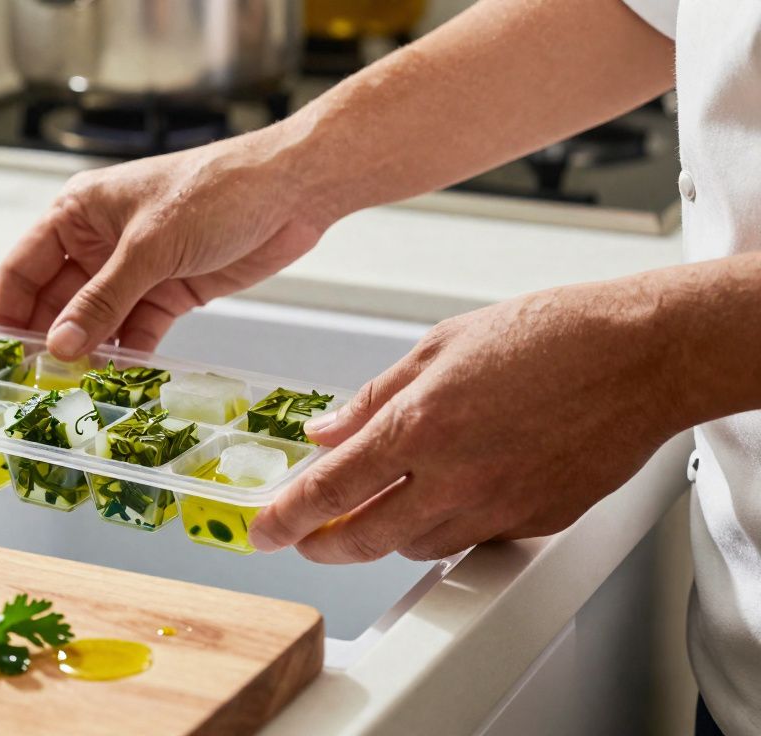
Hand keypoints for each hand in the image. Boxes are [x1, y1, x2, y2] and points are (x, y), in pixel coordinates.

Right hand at [0, 129, 329, 357]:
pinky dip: (127, 355)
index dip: (8, 311)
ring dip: (88, 353)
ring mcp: (135, 269)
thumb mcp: (149, 247)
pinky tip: (118, 383)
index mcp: (78, 212)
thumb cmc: (215, 191)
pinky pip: (135, 330)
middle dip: (49, 340)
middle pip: (57, 300)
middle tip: (37, 386)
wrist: (291, 191)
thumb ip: (103, 299)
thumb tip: (59, 345)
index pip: (24, 267)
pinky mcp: (169, 291)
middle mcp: (99, 241)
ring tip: (74, 393)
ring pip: (96, 320)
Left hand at [248, 280, 682, 561]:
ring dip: (383, 535)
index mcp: (418, 425)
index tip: (263, 529)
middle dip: (322, 544)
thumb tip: (327, 427)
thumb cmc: (550, 335)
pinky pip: (469, 540)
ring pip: (415, 545)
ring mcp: (495, 507)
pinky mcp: (533, 521)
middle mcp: (452, 477)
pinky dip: (443, 527)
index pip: (329, 489)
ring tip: (375, 508)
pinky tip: (444, 497)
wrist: (641, 356)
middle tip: (307, 537)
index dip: (286, 517)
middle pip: (363, 539)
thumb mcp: (441, 345)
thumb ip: (375, 395)